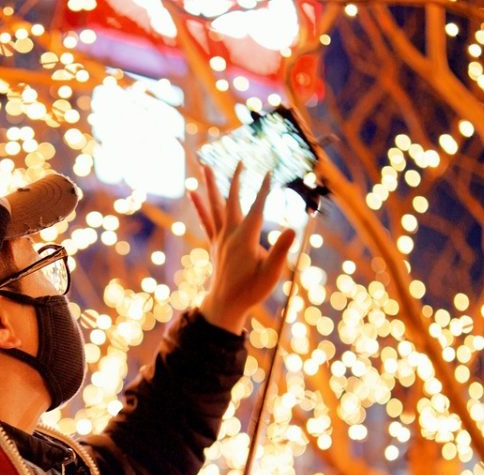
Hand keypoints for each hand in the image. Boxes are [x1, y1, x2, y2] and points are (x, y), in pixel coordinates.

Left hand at [188, 162, 296, 333]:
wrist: (225, 305)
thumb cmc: (250, 290)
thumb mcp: (271, 273)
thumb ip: (280, 250)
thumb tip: (292, 229)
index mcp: (245, 238)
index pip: (258, 207)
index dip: (265, 189)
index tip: (271, 171)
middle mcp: (229, 234)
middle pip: (232, 200)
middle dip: (237, 179)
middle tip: (241, 160)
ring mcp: (220, 238)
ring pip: (215, 206)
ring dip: (211, 185)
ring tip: (206, 166)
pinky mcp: (215, 243)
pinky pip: (206, 219)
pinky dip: (199, 205)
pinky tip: (191, 191)